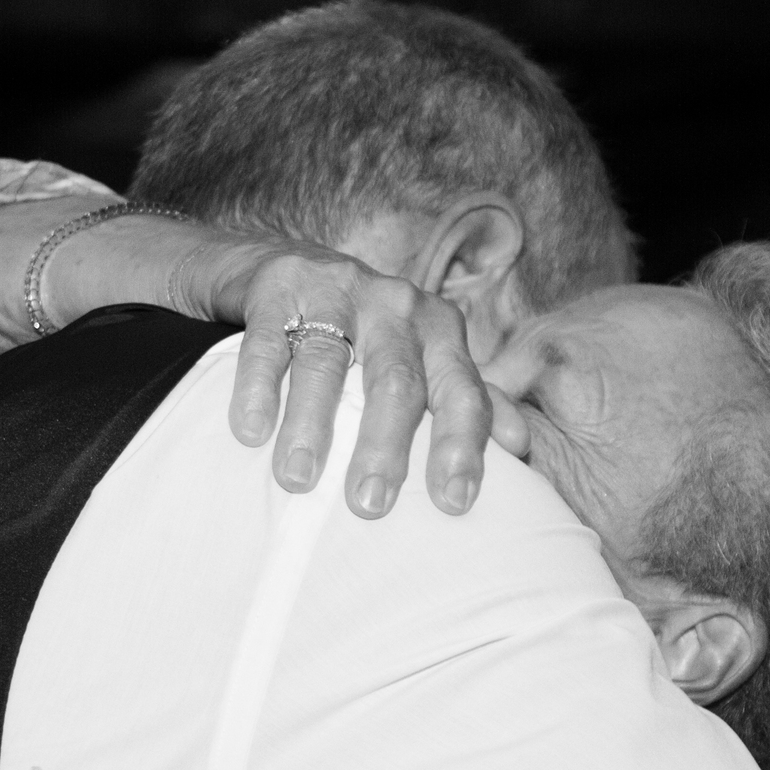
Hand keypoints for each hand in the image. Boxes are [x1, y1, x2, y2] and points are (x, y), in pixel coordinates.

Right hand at [197, 240, 528, 518]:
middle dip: (385, 445)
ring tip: (298, 479)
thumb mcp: (427, 356)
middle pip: (396, 381)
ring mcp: (335, 293)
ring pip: (326, 362)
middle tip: (371, 504)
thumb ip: (467, 398)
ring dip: (311, 423)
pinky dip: (256, 388)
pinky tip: (250, 431)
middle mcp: (395, 307)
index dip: (460, 446)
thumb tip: (519, 447)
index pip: (460, 392)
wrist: (293, 265)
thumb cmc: (372, 332)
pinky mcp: (278, 290)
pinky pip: (267, 342)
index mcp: (441, 330)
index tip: (453, 502)